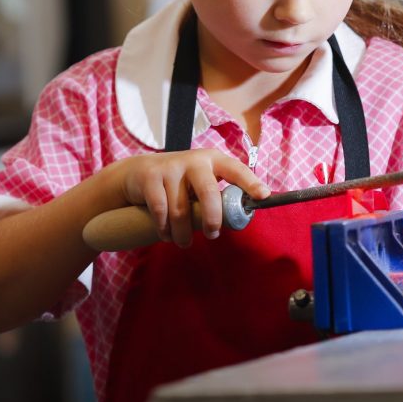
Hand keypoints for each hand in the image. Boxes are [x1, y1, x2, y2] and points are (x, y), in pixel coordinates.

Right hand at [114, 149, 268, 245]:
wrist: (138, 172)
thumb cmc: (180, 182)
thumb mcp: (200, 182)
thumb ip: (216, 195)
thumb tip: (240, 218)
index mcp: (213, 160)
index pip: (236, 169)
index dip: (251, 183)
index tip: (264, 196)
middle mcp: (195, 160)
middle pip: (209, 192)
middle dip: (212, 219)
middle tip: (212, 235)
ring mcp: (171, 166)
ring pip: (181, 210)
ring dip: (182, 233)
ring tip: (183, 241)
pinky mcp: (151, 176)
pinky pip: (160, 210)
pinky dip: (164, 228)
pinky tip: (166, 234)